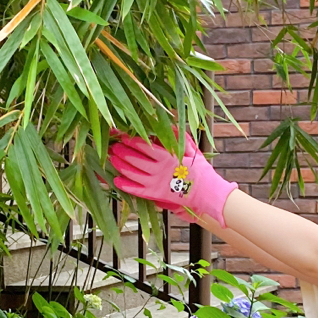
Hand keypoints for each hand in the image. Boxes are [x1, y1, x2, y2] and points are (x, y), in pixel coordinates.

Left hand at [108, 134, 237, 227]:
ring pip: (132, 173)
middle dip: (121, 151)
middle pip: (134, 158)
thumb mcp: (191, 149)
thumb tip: (168, 122)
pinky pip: (136, 190)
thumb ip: (179, 136)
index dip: (130, 139)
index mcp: (167, 156)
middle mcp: (158, 169)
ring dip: (119, 165)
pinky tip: (116, 180)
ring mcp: (155, 183)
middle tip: (113, 146)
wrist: (206, 193)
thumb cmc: (199, 170)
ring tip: (112, 159)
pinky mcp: (155, 195)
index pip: (143, 145)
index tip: (121, 135)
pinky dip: (125, 185)